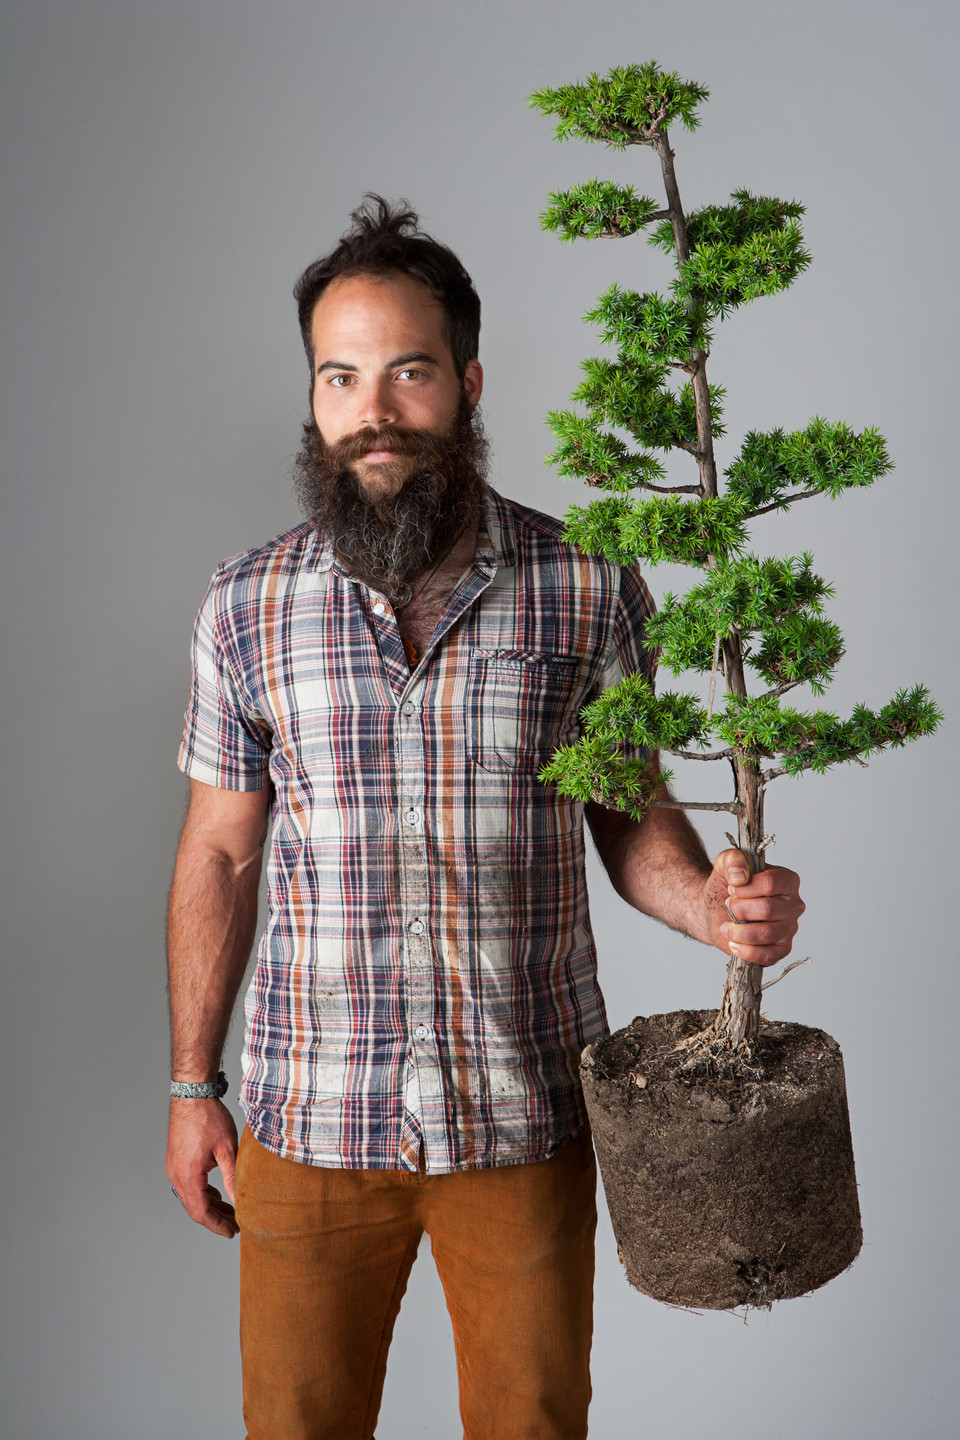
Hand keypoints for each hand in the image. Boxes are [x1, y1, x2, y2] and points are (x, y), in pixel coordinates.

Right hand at [166, 1097, 238, 1237]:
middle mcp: (176, 1175)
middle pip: (194, 1208)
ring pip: (191, 1197)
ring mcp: (174, 1168)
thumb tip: (240, 1200)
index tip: (232, 1232)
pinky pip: (189, 1186)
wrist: (192, 1095)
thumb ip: (233, 1177)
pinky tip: (218, 1196)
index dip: (217, 1225)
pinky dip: (203, 1194)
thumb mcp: (227, 1149)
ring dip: (210, 1206)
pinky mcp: (176, 1161)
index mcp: (188, 1175)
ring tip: (231, 1212)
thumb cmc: (209, 1118)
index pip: (201, 1212)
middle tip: (235, 1225)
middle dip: (215, 1219)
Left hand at [703, 849, 803, 967]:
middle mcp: (793, 904)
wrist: (716, 909)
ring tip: (726, 926)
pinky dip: (747, 952)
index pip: (771, 883)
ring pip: (767, 933)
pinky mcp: (782, 948)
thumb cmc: (727, 886)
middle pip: (768, 908)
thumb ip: (733, 860)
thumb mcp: (725, 864)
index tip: (731, 888)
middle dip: (740, 909)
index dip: (746, 888)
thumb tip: (740, 876)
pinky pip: (769, 956)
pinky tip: (733, 944)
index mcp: (787, 880)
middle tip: (728, 906)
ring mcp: (790, 928)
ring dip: (740, 932)